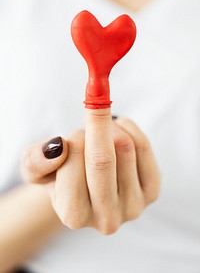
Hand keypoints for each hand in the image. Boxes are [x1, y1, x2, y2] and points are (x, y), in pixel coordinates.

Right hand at [21, 109, 159, 233]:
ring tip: (101, 134)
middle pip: (102, 159)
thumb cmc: (62, 176)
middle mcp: (106, 218)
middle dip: (95, 123)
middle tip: (93, 102)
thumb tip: (56, 148)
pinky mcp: (152, 192)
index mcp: (73, 215)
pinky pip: (143, 147)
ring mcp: (133, 207)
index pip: (72, 163)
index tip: (71, 136)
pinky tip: (118, 130)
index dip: (72, 139)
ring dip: (110, 128)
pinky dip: (129, 128)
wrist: (87, 185)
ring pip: (124, 147)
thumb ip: (34, 161)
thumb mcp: (36, 169)